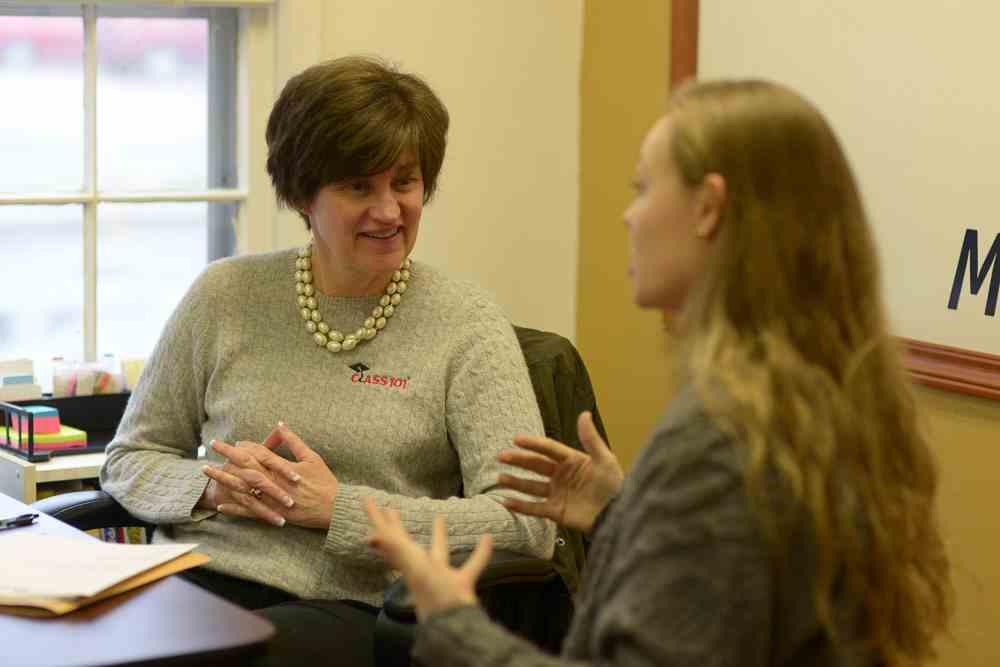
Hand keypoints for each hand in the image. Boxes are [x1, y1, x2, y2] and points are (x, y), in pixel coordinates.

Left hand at [203, 422, 340, 529]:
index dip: (246, 446)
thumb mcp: (312, 457)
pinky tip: (220, 504)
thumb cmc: (324, 482)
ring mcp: (271, 499)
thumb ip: (294, 442)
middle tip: (213, 445)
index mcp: (283, 468)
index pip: (259, 453)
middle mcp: (274, 483)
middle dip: (228, 454)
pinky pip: (249, 512)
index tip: (235, 442)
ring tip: (207, 470)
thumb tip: (280, 425)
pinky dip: (234, 508)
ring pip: (242, 488)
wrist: (333, 509)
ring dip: (223, 478)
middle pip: (245, 466)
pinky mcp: (272, 514)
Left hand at [364, 498, 490, 621]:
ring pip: (437, 551)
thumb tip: (369, 536)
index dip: (377, 518)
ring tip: (438, 518)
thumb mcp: (411, 567)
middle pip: (404, 542)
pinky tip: (488, 538)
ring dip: (438, 536)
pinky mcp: (461, 584)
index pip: (387, 535)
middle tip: (392, 509)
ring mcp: (440, 576)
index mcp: (408, 559)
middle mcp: (420, 567)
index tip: (367, 501)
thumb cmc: (432, 595)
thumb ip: (393, 549)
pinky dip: (480, 552)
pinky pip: (472, 564)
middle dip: (398, 527)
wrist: (452, 624)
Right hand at [498, 411, 622, 532]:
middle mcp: (561, 475)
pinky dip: (521, 506)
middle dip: (518, 460)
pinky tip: (506, 501)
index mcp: (572, 460)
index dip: (533, 444)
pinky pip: (535, 508)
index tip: (517, 439)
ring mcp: (557, 493)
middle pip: (536, 465)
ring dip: (515, 482)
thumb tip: (584, 413)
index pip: (548, 449)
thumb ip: (591, 439)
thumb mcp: (605, 460)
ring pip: (531, 486)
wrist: (617, 514)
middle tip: (501, 456)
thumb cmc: (615, 485)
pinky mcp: (556, 511)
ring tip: (499, 478)